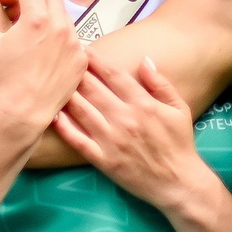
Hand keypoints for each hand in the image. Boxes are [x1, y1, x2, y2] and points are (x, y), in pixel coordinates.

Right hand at [0, 0, 83, 143]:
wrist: (21, 114)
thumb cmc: (0, 78)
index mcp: (37, 19)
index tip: (3, 6)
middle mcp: (61, 27)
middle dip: (32, 0)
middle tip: (15, 17)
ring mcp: (75, 44)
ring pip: (64, 17)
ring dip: (47, 19)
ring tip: (28, 37)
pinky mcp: (81, 60)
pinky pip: (74, 39)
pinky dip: (59, 39)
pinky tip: (43, 54)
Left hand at [52, 55, 204, 209]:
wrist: (178, 182)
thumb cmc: (179, 143)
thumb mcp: (179, 109)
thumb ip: (161, 84)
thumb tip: (145, 60)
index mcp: (143, 104)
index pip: (114, 75)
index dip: (96, 60)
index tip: (83, 49)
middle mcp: (125, 119)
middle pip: (93, 90)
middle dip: (76, 73)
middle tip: (61, 60)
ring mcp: (112, 140)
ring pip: (82, 111)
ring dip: (66, 95)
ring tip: (51, 82)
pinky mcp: (103, 160)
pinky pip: (78, 141)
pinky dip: (64, 128)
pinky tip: (53, 116)